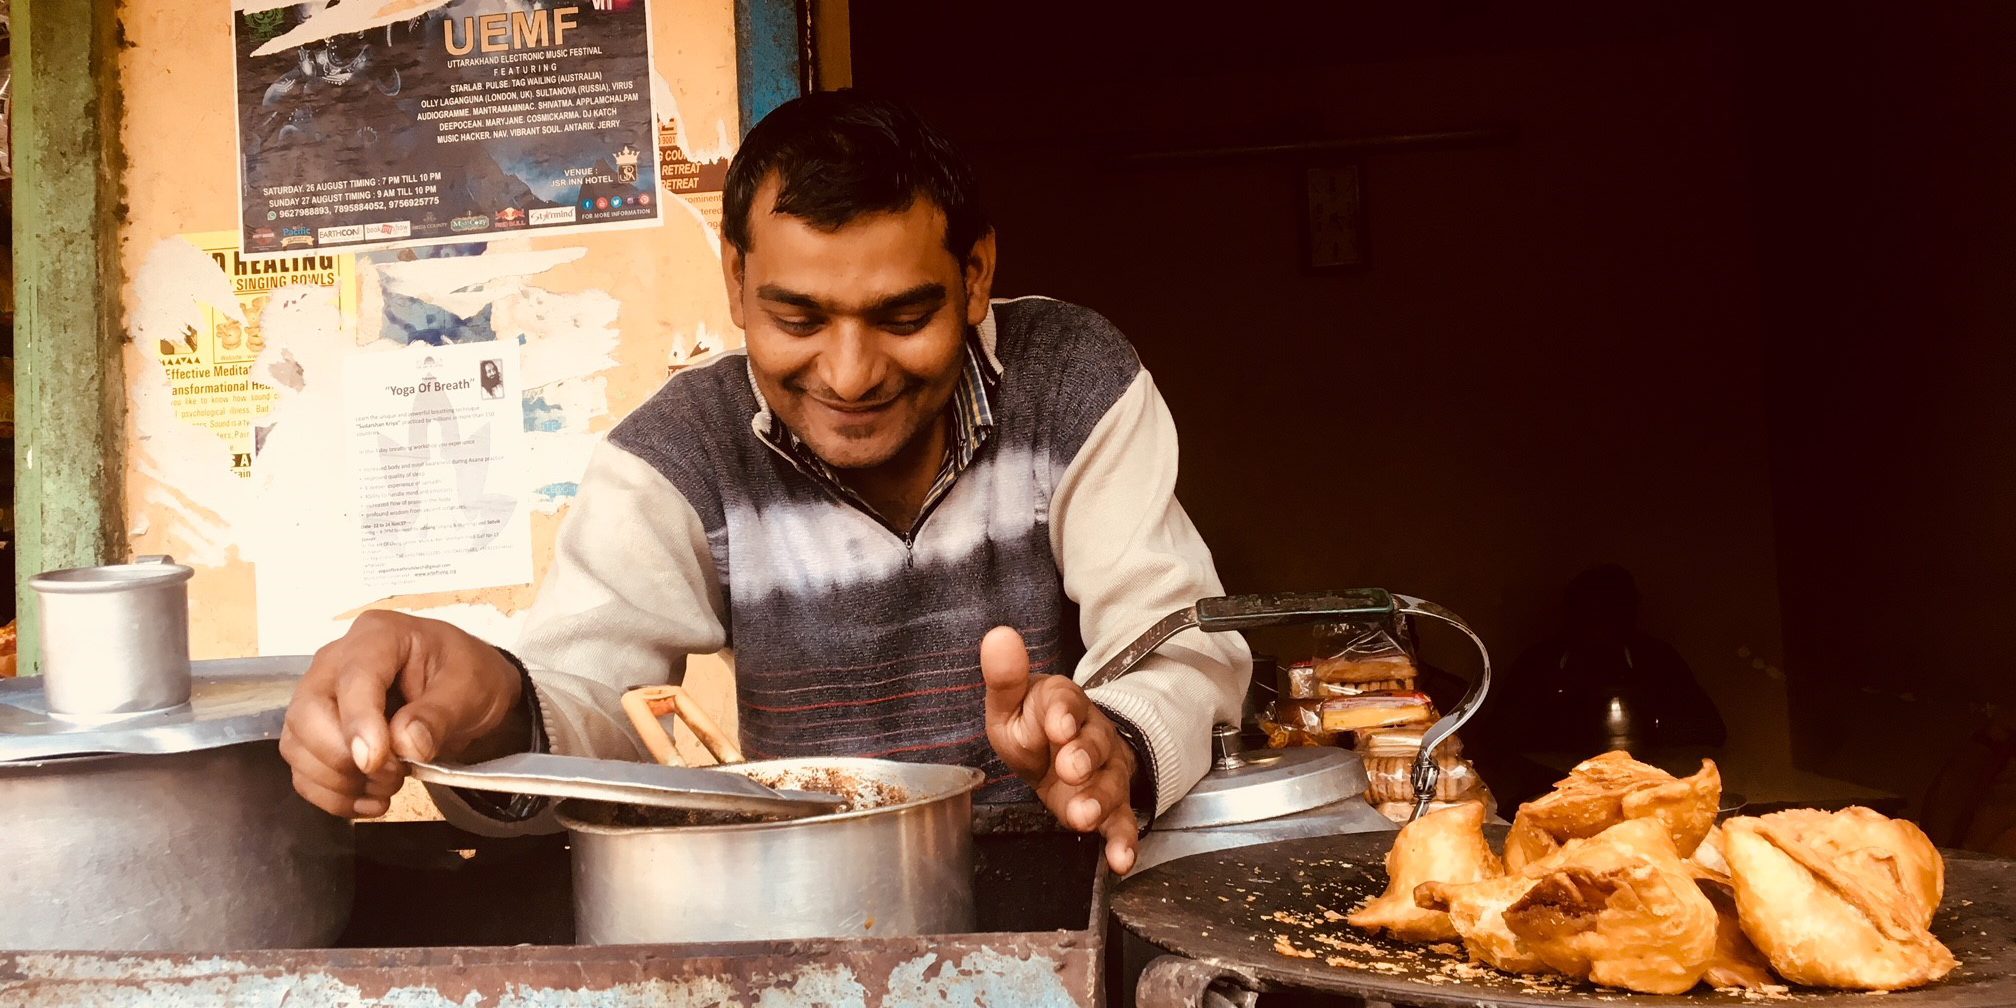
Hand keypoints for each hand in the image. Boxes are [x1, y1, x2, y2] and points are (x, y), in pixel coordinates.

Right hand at [279, 610, 525, 817]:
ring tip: (388, 788)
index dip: (359, 723)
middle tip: (392, 775)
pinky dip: (331, 795)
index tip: (376, 762)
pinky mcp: (317, 732)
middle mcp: (337, 661)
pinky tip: (370, 801)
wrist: (464, 693)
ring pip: (297, 744)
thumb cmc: (467, 677)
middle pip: (307, 712)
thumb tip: (405, 743)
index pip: (353, 678)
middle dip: (342, 757)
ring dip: (337, 781)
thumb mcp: (469, 688)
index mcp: (379, 636)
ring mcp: (321, 696)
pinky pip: (303, 769)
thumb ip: (438, 714)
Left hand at [982, 626, 1140, 873]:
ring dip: (1098, 799)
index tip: (1057, 725)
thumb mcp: (1010, 704)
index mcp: (1062, 704)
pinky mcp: (1112, 804)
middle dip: (1084, 756)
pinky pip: (1123, 822)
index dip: (1062, 714)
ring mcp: (1105, 770)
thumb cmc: (1032, 726)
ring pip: (1110, 782)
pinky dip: (1124, 841)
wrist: (1060, 751)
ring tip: (1082, 816)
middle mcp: (1091, 734)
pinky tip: (1120, 859)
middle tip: (1071, 768)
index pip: (1065, 702)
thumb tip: (997, 637)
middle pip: (1094, 742)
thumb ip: (1004, 678)